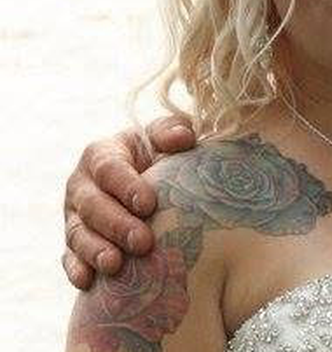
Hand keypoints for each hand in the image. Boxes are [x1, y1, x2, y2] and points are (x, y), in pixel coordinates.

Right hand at [61, 115, 195, 288]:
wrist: (144, 178)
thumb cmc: (156, 154)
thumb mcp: (162, 137)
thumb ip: (170, 131)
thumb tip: (182, 137)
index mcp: (101, 155)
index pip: (110, 169)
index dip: (127, 186)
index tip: (149, 204)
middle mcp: (81, 186)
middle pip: (93, 206)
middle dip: (117, 225)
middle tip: (143, 242)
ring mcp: (73, 216)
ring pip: (78, 234)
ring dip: (95, 251)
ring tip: (115, 265)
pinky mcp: (72, 244)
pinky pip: (68, 258)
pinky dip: (76, 269)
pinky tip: (87, 282)